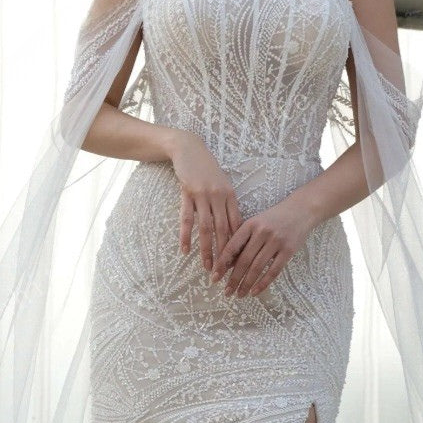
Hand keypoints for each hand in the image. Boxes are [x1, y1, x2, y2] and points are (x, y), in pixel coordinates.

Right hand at [169, 131, 242, 272]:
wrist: (189, 149)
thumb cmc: (207, 169)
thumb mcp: (222, 185)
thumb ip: (228, 205)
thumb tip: (234, 229)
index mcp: (231, 196)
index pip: (236, 226)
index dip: (237, 246)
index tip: (238, 264)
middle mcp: (219, 197)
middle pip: (223, 231)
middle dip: (224, 254)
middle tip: (223, 273)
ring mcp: (203, 195)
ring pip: (206, 228)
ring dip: (206, 250)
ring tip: (206, 267)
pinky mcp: (187, 193)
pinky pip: (186, 219)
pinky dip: (186, 236)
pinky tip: (185, 250)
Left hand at [209, 194, 317, 298]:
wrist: (302, 209)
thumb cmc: (274, 218)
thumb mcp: (256, 223)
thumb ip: (242, 240)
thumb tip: (227, 264)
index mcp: (250, 224)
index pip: (232, 247)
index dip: (222, 264)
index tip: (214, 277)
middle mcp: (262, 232)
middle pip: (244, 260)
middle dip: (233, 279)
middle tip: (227, 292)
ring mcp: (276, 241)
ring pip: (257, 267)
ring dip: (246, 284)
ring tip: (239, 294)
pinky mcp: (289, 250)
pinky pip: (274, 270)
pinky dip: (263, 283)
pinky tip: (255, 292)